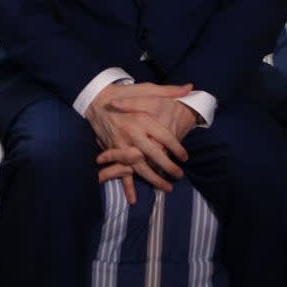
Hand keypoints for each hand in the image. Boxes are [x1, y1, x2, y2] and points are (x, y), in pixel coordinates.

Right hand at [84, 82, 194, 204]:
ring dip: (153, 178)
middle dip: (168, 167)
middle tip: (179, 175)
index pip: (164, 137)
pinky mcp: (112, 150)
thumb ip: (169, 91)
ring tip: (167, 188)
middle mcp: (132, 132)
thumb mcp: (146, 89)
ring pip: (140, 166)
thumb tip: (190, 88)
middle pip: (154, 154)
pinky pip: (121, 169)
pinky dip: (126, 185)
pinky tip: (133, 198)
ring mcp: (121, 143)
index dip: (177, 148)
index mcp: (142, 117)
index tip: (185, 157)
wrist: (96, 99)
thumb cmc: (124, 93)